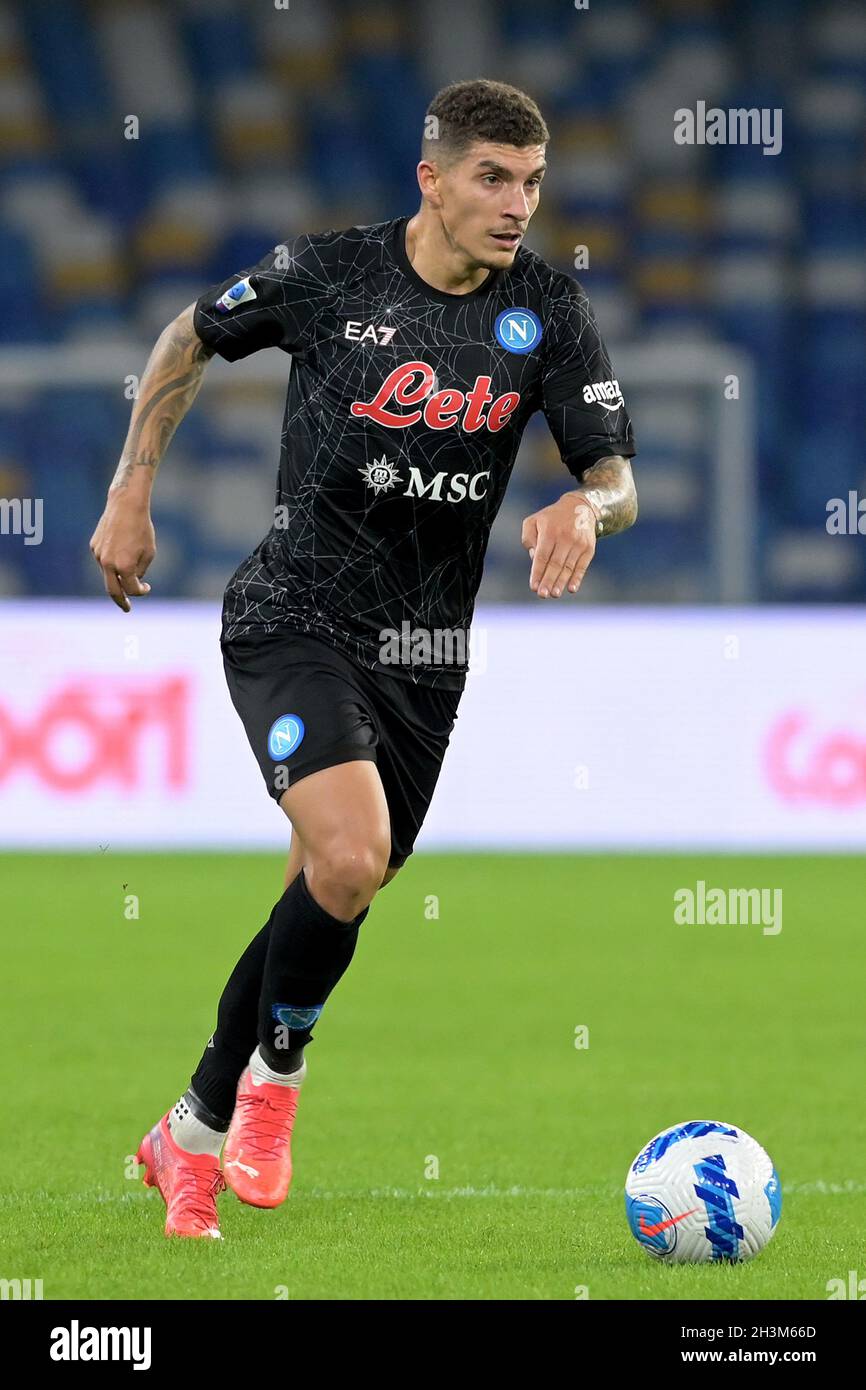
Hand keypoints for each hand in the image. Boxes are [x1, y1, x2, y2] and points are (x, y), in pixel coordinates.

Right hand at [89, 495, 154, 611]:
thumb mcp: (148, 552)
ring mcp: (98, 555)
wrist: (125, 505)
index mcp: (123, 566)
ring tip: (129, 570)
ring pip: (107, 574)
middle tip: (126, 608)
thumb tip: (131, 582)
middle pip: (112, 591)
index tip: (147, 588)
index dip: (141, 592)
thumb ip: (140, 571)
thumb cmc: (142, 529)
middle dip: (120, 601)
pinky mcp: (94, 546)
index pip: (131, 589)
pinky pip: (104, 561)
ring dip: (118, 577)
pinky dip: (112, 563)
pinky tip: (121, 550)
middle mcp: (107, 563)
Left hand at [521, 494, 598, 597]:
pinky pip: (582, 566)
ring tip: (554, 594)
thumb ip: (528, 538)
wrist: (580, 507)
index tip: (533, 586)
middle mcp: (565, 537)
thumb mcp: (534, 521)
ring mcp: (578, 543)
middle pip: (555, 564)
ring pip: (568, 566)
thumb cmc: (552, 518)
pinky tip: (572, 588)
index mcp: (549, 531)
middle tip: (542, 594)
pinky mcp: (589, 548)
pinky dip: (577, 578)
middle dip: (548, 580)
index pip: (542, 556)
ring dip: (561, 582)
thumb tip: (533, 558)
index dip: (537, 572)